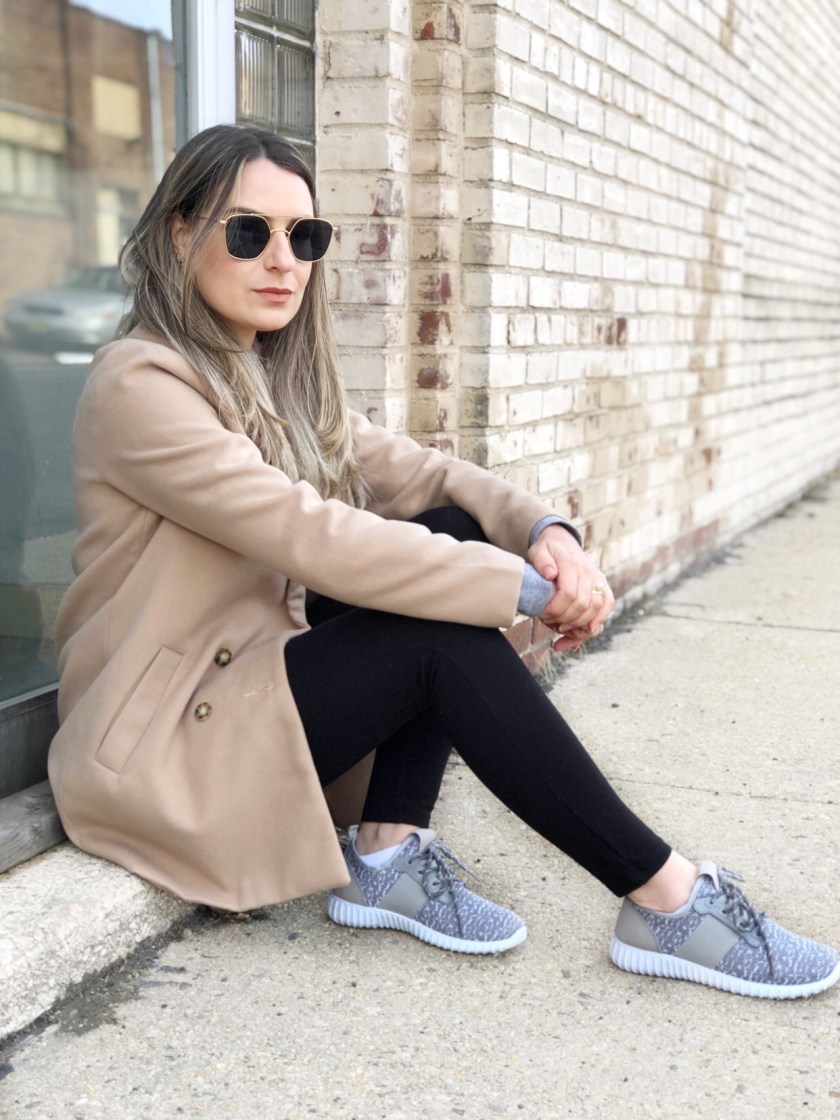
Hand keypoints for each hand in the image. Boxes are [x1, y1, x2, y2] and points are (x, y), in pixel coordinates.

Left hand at [526, 524, 614, 651]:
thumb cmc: (547, 551)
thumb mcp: (538, 551)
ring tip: (562, 628)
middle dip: (565, 620)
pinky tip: (586, 631)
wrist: (562, 542)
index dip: (556, 610)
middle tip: (549, 622)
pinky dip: (598, 621)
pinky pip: (607, 606)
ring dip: (579, 625)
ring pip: (596, 609)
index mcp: (571, 564)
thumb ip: (541, 561)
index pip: (569, 593)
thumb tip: (550, 574)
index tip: (544, 614)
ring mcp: (598, 579)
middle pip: (582, 605)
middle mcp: (588, 572)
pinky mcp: (603, 586)